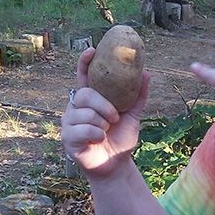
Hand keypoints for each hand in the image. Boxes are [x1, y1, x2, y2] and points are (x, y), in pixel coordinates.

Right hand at [61, 47, 150, 177]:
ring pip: (85, 113)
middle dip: (103, 105)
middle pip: (86, 93)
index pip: (84, 75)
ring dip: (102, 123)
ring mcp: (69, 122)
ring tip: (106, 131)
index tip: (92, 50)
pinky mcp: (67, 137)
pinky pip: (83, 129)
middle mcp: (76, 107)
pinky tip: (99, 140)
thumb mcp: (133, 115)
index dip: (85, 62)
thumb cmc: (121, 138)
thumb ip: (138, 96)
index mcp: (91, 98)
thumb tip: (147, 73)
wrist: (116, 164)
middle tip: (115, 117)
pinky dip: (97, 134)